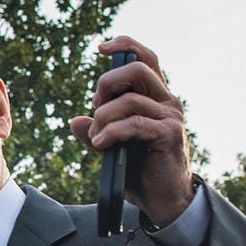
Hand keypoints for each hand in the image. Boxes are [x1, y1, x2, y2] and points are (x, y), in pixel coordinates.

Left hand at [71, 36, 194, 224]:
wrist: (162, 199)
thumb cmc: (139, 170)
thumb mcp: (112, 147)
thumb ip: (96, 131)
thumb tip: (75, 121)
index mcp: (155, 97)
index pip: (145, 59)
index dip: (125, 45)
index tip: (101, 48)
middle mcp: (166, 102)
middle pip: (137, 69)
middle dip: (106, 83)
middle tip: (95, 108)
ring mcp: (170, 117)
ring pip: (131, 99)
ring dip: (103, 117)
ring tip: (95, 137)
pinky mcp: (169, 135)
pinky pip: (134, 123)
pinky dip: (111, 131)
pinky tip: (101, 144)